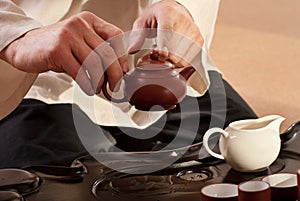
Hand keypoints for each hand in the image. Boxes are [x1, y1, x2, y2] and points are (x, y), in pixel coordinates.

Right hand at [0, 11, 127, 94]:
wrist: (24, 46)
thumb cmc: (56, 48)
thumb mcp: (79, 43)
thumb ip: (97, 52)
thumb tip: (118, 74)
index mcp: (89, 21)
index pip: (115, 36)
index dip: (122, 57)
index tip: (123, 73)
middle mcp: (80, 25)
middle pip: (107, 53)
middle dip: (115, 75)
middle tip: (115, 87)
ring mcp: (68, 35)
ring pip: (95, 64)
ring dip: (100, 81)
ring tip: (97, 88)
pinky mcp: (57, 50)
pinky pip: (80, 72)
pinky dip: (87, 84)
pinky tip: (88, 88)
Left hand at [128, 0, 203, 66]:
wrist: (177, 11)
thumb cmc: (159, 17)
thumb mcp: (143, 22)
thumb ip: (137, 36)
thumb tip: (132, 50)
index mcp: (168, 13)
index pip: (167, 30)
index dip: (164, 43)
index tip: (161, 54)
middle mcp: (184, 22)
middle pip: (175, 48)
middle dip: (162, 58)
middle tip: (154, 55)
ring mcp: (194, 32)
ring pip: (182, 57)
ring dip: (169, 62)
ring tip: (163, 53)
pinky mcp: (199, 41)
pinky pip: (187, 60)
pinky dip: (177, 62)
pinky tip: (171, 54)